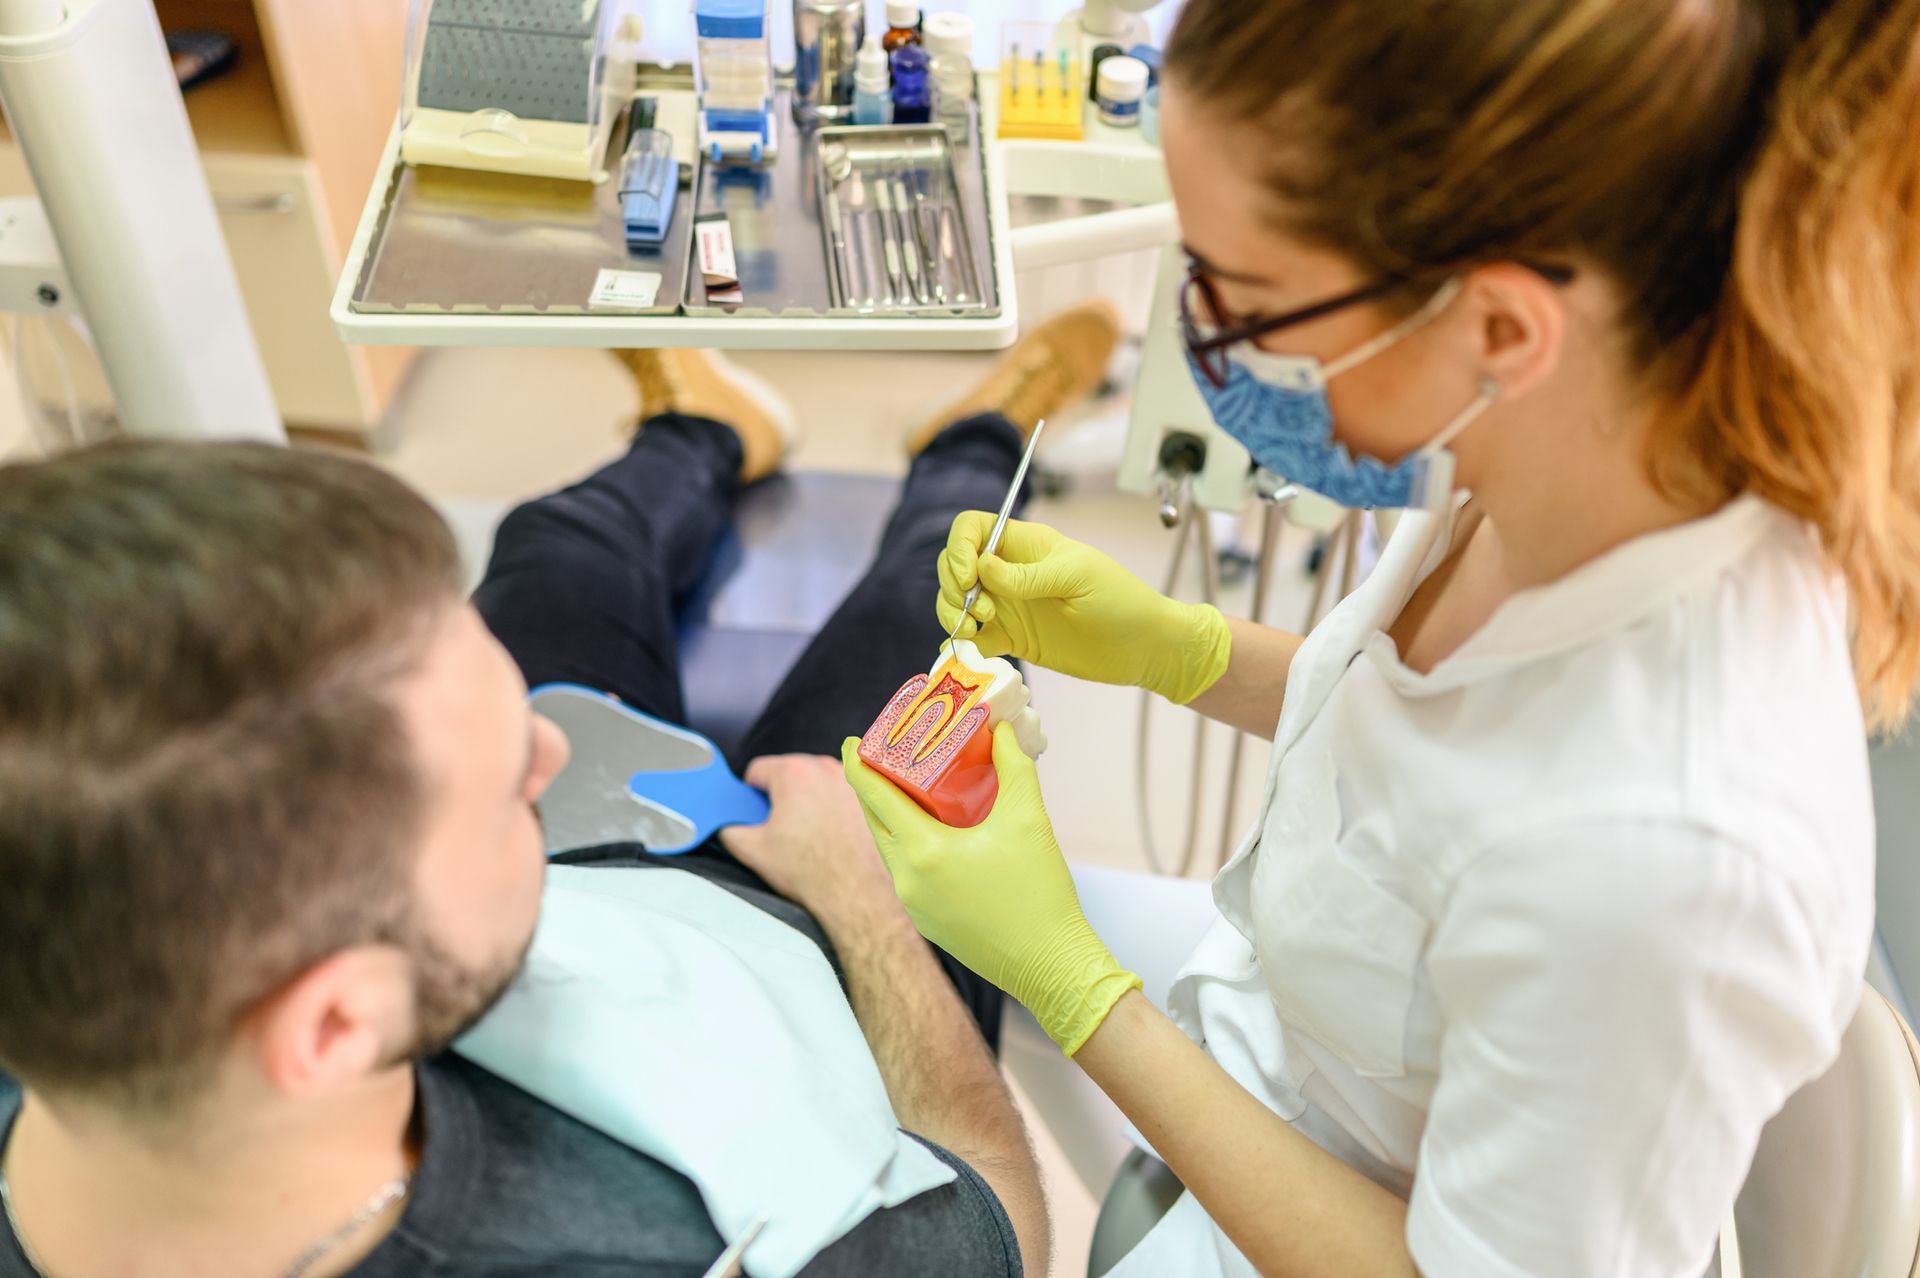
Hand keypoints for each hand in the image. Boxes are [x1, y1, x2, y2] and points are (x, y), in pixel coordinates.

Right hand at [720, 755, 903, 931]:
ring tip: (806, 831)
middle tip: (779, 827)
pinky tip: (827, 831)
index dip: (750, 794)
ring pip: (812, 780)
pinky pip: (836, 790)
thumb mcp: (751, 849)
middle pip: (786, 771)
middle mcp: (825, 768)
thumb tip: (727, 822)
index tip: (755, 813)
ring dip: (804, 798)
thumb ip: (728, 828)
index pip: (756, 770)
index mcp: (794, 773)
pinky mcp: (866, 795)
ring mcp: (849, 780)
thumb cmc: (811, 871)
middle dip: (778, 794)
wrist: (855, 891)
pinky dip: (828, 804)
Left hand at [841, 725, 1140, 1054]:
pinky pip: (905, 875)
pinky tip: (929, 835)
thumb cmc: (1040, 892)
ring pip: (889, 850)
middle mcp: (907, 880)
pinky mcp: (927, 923)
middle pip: (874, 822)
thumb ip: (1013, 765)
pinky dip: (908, 847)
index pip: (874, 796)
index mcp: (924, 851)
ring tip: (905, 791)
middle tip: (879, 757)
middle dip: (871, 788)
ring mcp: (914, 906)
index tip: (854, 740)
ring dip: (890, 819)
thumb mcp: (1028, 817)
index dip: (859, 764)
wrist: (1051, 964)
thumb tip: (1002, 728)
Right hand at [937, 513, 1231, 704]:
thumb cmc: (1122, 602)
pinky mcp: (1012, 638)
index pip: (973, 528)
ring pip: (957, 600)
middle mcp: (1010, 572)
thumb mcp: (1078, 578)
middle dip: (953, 585)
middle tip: (983, 610)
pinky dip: (962, 643)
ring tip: (977, 629)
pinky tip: (971, 651)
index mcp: (1027, 545)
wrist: (1145, 648)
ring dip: (952, 613)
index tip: (970, 578)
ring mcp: (1009, 605)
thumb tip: (981, 569)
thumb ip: (1028, 575)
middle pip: (956, 564)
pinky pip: (973, 636)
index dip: (960, 548)